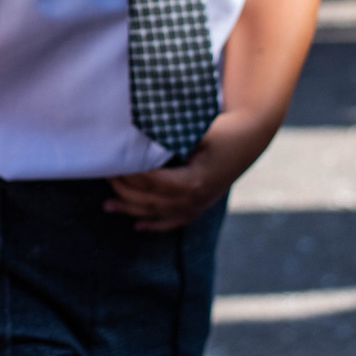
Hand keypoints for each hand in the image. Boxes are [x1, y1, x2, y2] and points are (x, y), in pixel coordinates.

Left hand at [103, 116, 274, 232]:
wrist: (252, 137)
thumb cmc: (224, 129)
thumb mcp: (199, 130)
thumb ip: (171, 135)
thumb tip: (140, 132)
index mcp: (193, 181)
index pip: (151, 182)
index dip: (129, 175)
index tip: (111, 164)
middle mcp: (195, 199)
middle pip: (150, 200)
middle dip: (123, 190)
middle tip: (104, 175)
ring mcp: (199, 205)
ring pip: (158, 214)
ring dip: (131, 210)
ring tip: (106, 205)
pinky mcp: (201, 205)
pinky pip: (175, 221)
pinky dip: (155, 224)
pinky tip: (137, 226)